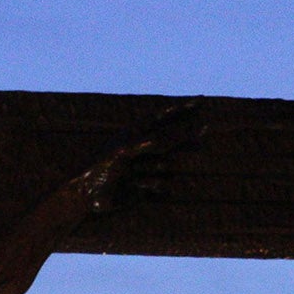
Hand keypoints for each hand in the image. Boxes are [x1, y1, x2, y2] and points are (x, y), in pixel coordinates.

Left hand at [79, 101, 201, 215]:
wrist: (87, 194)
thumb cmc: (102, 166)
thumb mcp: (130, 148)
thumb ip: (160, 139)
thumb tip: (189, 130)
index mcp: (135, 133)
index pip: (163, 116)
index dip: (182, 108)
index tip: (201, 98)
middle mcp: (144, 148)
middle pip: (175, 139)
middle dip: (188, 136)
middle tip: (206, 129)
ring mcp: (148, 167)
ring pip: (170, 164)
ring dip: (155, 168)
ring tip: (134, 173)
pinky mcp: (148, 187)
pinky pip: (164, 184)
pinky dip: (151, 184)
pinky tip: (135, 186)